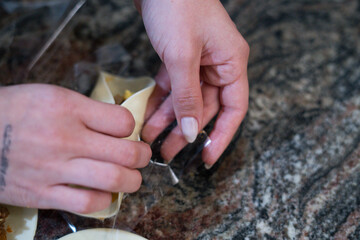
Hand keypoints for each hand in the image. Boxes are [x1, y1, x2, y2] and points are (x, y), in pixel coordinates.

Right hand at [0, 84, 150, 213]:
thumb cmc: (16, 111)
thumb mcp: (52, 96)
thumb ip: (87, 109)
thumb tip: (119, 124)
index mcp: (68, 108)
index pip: (122, 121)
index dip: (132, 127)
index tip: (128, 132)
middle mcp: (65, 138)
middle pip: (126, 153)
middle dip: (142, 156)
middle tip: (142, 157)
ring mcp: (54, 169)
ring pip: (113, 180)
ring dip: (131, 181)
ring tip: (131, 178)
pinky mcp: (42, 194)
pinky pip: (87, 204)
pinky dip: (104, 200)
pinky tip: (104, 193)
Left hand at [137, 0, 248, 166]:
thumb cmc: (177, 4)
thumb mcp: (182, 55)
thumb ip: (187, 95)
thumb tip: (190, 130)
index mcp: (231, 63)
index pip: (234, 109)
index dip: (221, 136)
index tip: (207, 157)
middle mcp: (218, 65)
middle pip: (205, 107)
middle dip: (185, 130)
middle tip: (167, 151)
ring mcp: (198, 61)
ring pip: (186, 99)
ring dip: (169, 118)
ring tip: (151, 137)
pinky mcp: (180, 57)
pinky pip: (173, 86)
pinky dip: (161, 100)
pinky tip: (149, 114)